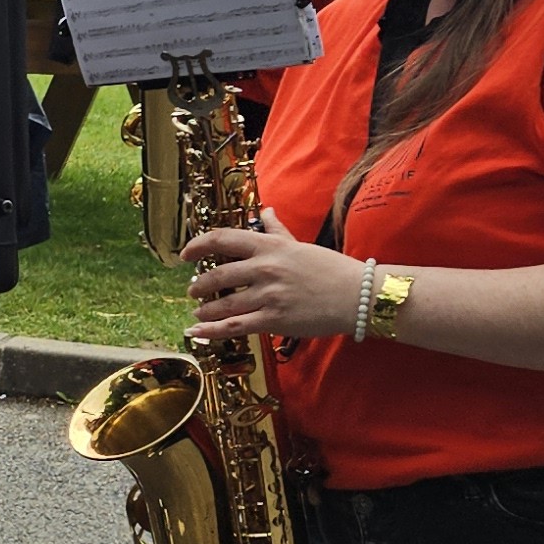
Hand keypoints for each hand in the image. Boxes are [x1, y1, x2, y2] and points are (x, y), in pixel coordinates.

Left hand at [182, 210, 366, 341]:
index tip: (185, 254)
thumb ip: (277, 230)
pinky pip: (235, 326)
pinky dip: (210, 331)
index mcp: (270, 247)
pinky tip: (196, 332)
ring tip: (198, 312)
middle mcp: (265, 269)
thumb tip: (265, 211)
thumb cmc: (330, 269)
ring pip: (223, 304)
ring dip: (205, 310)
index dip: (198, 245)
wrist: (358, 296)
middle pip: (218, 275)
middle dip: (200, 285)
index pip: (223, 239)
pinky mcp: (274, 320)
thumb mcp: (300, 244)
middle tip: (194, 290)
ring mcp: (269, 295)